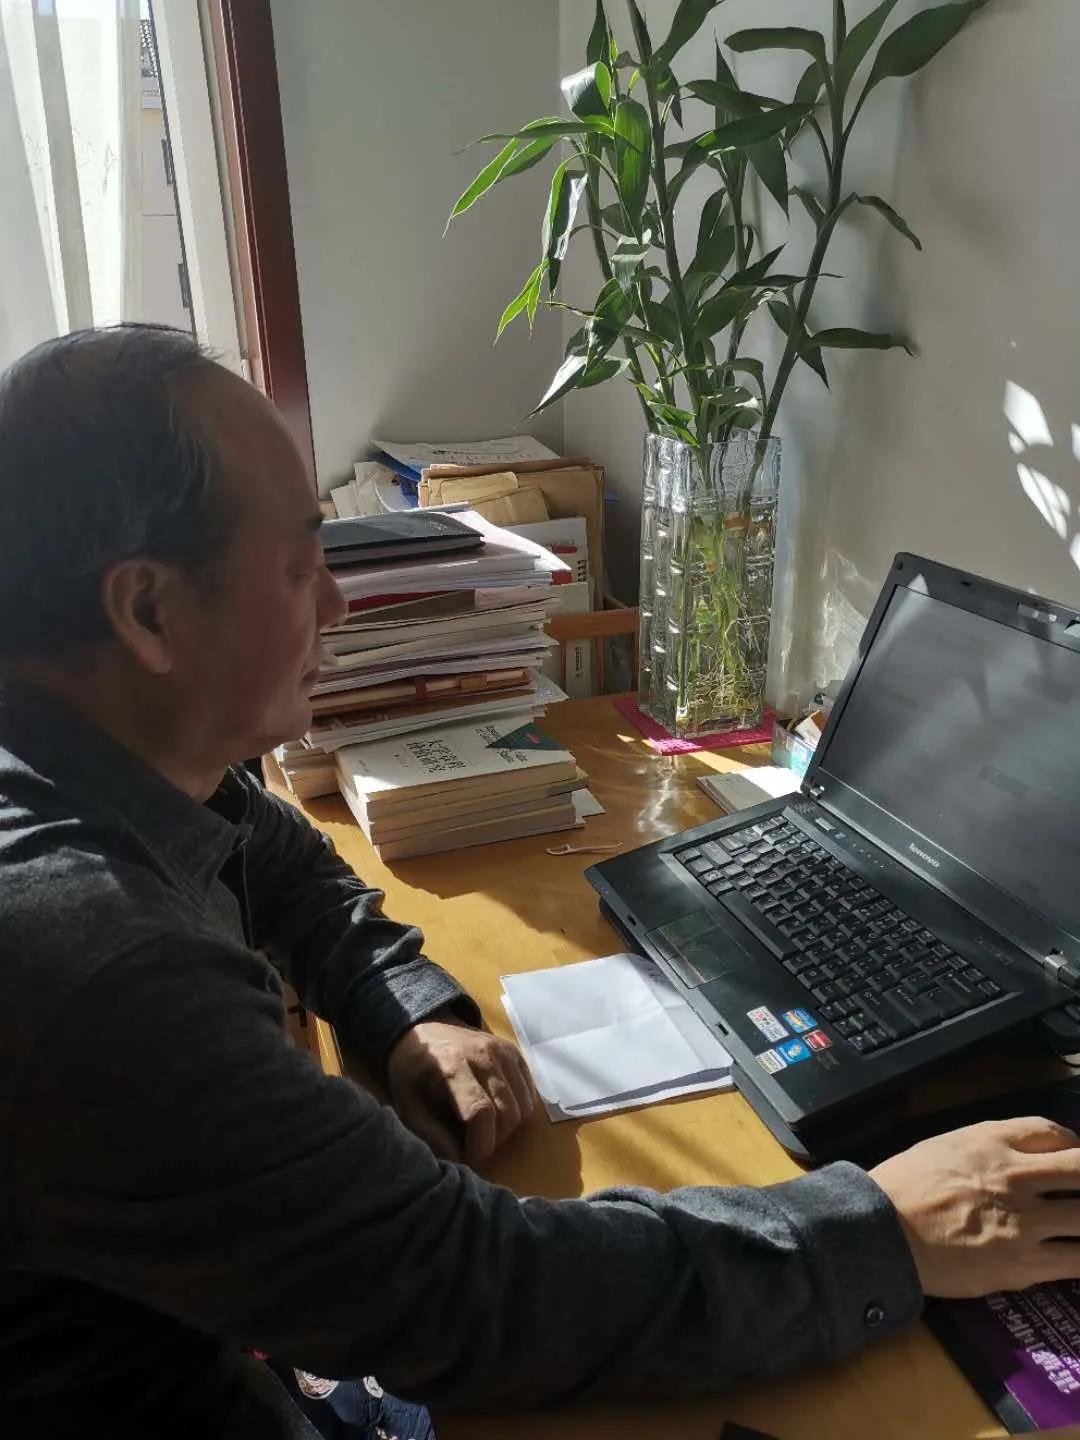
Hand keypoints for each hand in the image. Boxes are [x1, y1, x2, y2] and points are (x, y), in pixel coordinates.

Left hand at [386, 1017, 533, 1166]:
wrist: (424, 1030)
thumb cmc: (413, 1071)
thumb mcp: (408, 1104)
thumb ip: (430, 1135)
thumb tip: (458, 1162)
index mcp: (453, 1066)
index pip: (481, 1112)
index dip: (481, 1144)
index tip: (470, 1159)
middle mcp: (484, 1054)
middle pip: (507, 1113)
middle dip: (494, 1140)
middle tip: (475, 1144)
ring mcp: (503, 1051)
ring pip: (523, 1107)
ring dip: (508, 1128)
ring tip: (485, 1127)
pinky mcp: (515, 1053)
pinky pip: (530, 1093)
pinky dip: (518, 1110)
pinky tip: (497, 1109)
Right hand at [871, 1116, 1079, 1297]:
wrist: (883, 1232)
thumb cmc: (905, 1186)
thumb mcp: (945, 1145)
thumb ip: (987, 1145)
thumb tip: (1019, 1155)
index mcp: (993, 1143)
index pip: (1055, 1134)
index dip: (1074, 1146)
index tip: (1073, 1159)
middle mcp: (1016, 1177)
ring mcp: (1024, 1223)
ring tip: (1078, 1224)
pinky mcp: (1024, 1265)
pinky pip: (1076, 1261)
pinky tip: (1078, 1257)